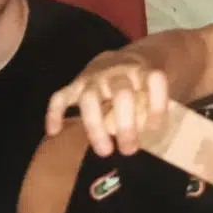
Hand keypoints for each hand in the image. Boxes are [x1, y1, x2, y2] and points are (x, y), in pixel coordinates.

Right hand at [45, 50, 170, 155]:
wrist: (127, 60)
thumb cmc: (144, 85)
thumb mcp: (155, 91)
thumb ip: (153, 110)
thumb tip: (148, 143)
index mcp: (143, 71)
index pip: (155, 80)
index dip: (157, 104)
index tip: (155, 127)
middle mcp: (118, 72)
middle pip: (121, 94)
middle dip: (126, 125)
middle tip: (130, 150)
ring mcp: (94, 77)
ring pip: (89, 98)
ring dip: (96, 127)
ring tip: (105, 151)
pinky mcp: (76, 84)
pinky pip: (61, 96)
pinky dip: (55, 113)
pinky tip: (54, 132)